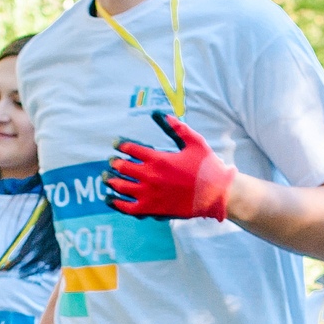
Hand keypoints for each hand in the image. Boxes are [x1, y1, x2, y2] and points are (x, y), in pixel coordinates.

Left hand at [105, 112, 235, 221]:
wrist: (216, 195)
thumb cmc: (207, 167)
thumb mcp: (194, 142)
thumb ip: (176, 128)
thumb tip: (160, 114)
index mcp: (158, 158)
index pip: (130, 148)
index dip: (120, 144)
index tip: (116, 144)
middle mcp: (150, 176)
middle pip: (122, 167)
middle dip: (114, 163)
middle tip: (111, 161)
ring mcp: (149, 194)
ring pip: (120, 187)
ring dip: (111, 181)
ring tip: (107, 178)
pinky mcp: (152, 210)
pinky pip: (127, 208)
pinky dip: (115, 203)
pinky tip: (110, 198)